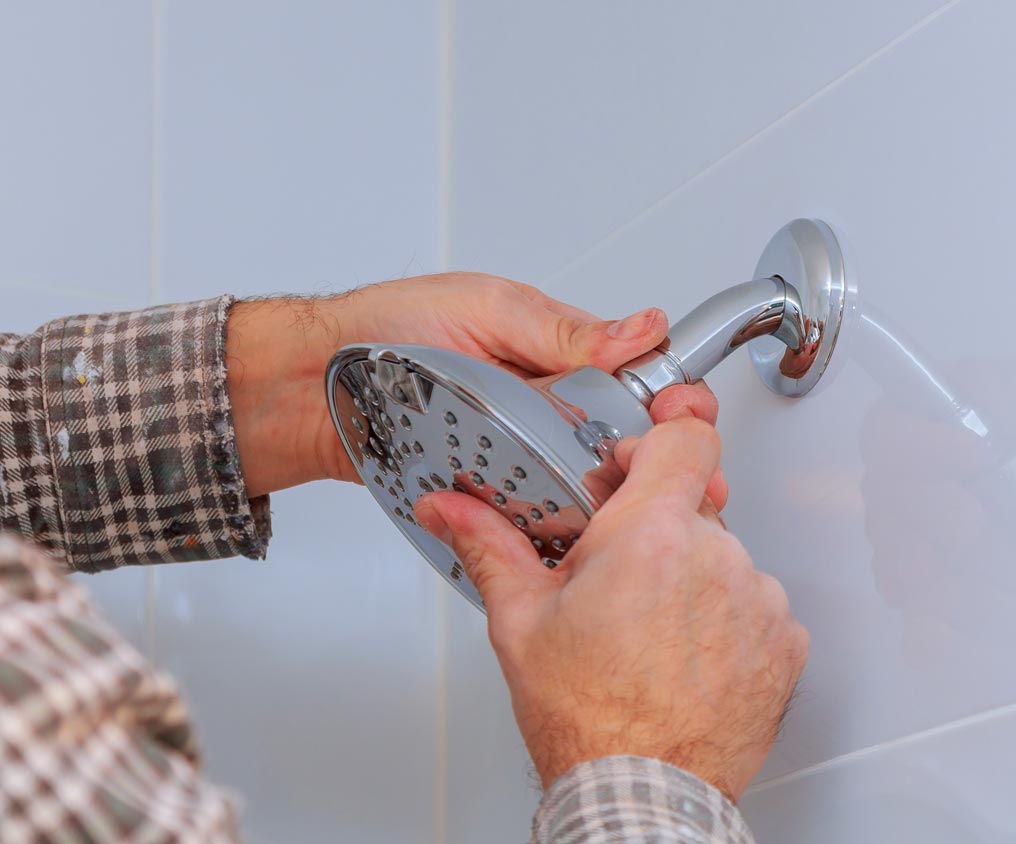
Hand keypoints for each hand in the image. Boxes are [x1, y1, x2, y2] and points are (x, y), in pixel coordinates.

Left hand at [223, 273, 720, 498]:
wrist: (310, 388)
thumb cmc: (387, 332)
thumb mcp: (484, 308)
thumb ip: (561, 328)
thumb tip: (640, 327)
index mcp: (561, 357)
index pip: (641, 380)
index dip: (675, 402)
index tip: (688, 417)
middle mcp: (550, 411)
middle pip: (629, 445)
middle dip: (663, 466)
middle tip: (682, 481)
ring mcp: (523, 458)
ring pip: (593, 491)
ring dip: (623, 507)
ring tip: (644, 520)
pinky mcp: (494, 499)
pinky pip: (538, 521)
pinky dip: (564, 533)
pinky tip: (587, 543)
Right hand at [413, 419, 807, 800]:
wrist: (640, 793)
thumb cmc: (585, 719)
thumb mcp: (521, 623)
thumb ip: (490, 545)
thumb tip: (451, 508)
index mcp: (650, 535)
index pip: (684, 436)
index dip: (654, 445)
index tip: (632, 469)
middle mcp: (715, 556)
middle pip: (694, 505)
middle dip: (656, 529)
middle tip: (618, 579)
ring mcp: (758, 599)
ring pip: (725, 558)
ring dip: (693, 579)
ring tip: (651, 634)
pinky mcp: (784, 641)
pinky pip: (757, 605)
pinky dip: (728, 621)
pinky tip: (687, 657)